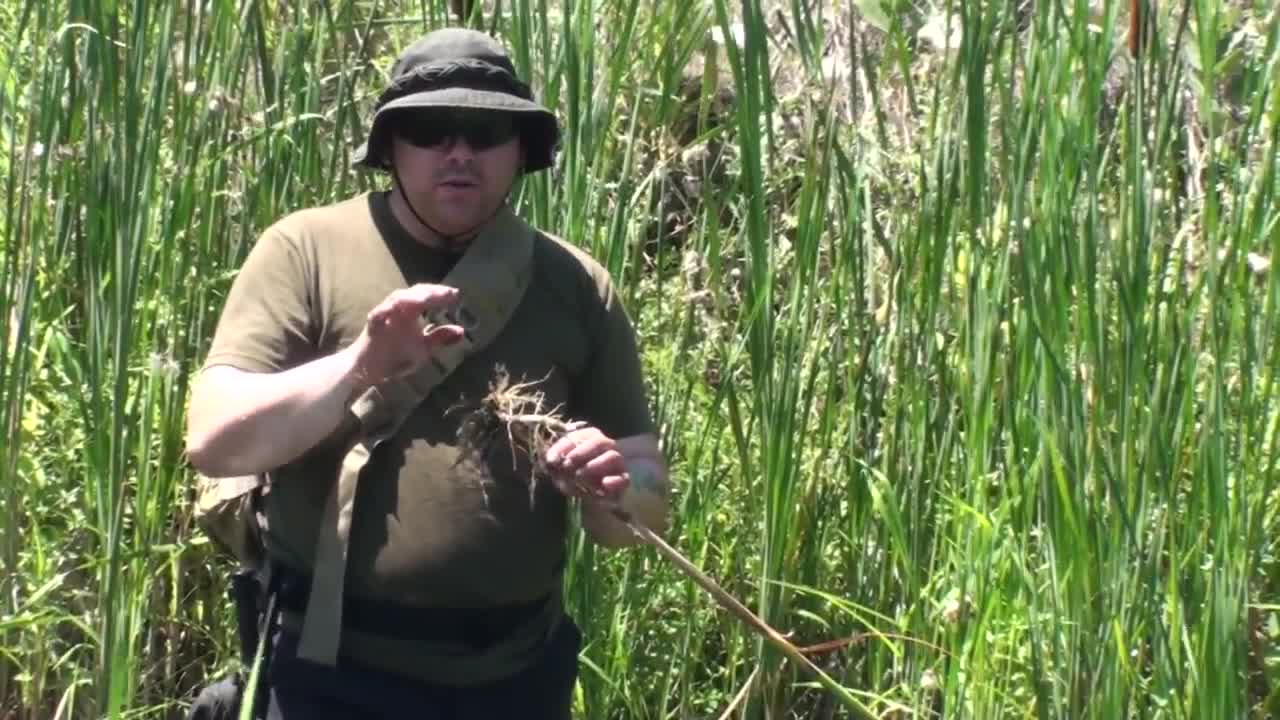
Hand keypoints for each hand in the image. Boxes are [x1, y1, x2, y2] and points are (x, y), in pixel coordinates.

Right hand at [347, 284, 466, 387]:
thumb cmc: (395, 355)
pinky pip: (379, 313)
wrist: (368, 369)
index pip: (427, 297)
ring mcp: (384, 314)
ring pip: (398, 298)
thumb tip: (461, 331)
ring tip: (428, 297)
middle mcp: (398, 309)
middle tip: (449, 294)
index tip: (457, 295)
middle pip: (415, 293)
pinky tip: (398, 307)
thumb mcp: (423, 348)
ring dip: (413, 297)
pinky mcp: (372, 324)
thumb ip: (439, 338)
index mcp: (410, 312)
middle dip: (432, 291)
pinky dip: (387, 309)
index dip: (441, 294)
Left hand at [544, 426, 628, 499]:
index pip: (581, 437)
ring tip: (579, 476)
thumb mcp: (559, 465)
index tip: (552, 461)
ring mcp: (617, 463)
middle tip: (566, 467)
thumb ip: (556, 459)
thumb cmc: (572, 472)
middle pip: (599, 442)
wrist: (586, 491)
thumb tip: (552, 460)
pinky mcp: (623, 480)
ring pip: (612, 457)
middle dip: (580, 454)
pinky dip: (614, 481)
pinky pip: (624, 478)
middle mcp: (607, 446)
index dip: (565, 447)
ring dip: (594, 466)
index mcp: (591, 437)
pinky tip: (603, 484)